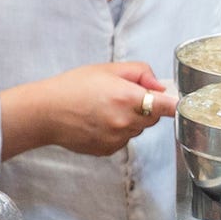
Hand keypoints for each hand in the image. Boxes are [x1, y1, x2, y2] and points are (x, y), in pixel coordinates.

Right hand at [0, 62, 173, 158]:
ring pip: (137, 130)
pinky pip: (123, 140)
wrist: (46, 112)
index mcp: (128, 98)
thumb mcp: (108, 69)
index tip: (174, 100)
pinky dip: (116, 132)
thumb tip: (159, 86)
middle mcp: (126, 122)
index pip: (167, 106)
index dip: (173, 102)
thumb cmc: (73, 87)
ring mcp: (117, 140)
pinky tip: (98, 122)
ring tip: (105, 109)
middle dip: (144, 107)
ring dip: (130, 120)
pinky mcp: (108, 150)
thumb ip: (140, 73)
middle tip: (121, 96)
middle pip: (152, 118)